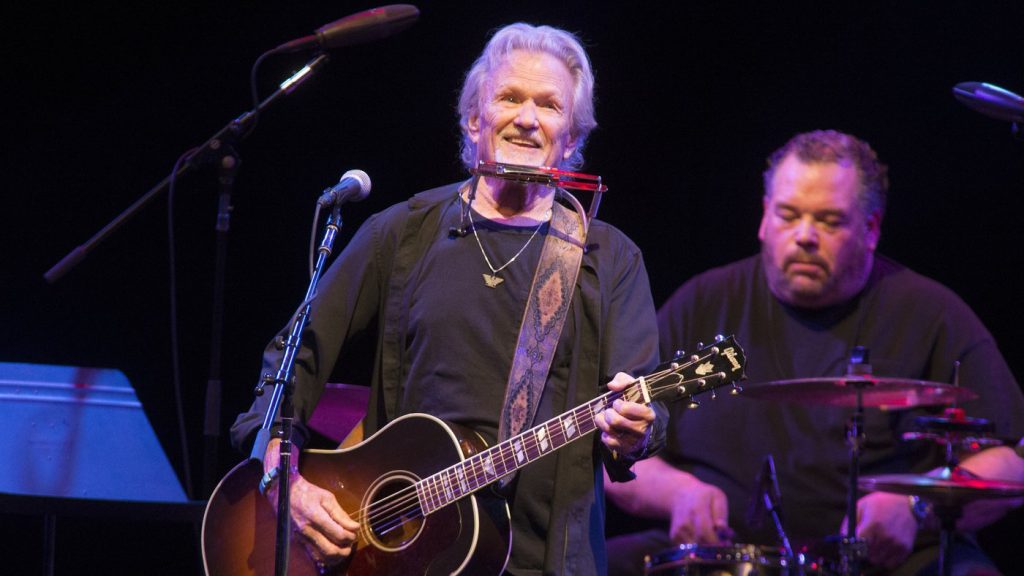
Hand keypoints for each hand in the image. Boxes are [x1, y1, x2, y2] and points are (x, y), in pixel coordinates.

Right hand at [264, 439, 359, 567]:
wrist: (286, 494)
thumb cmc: (309, 493)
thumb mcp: (327, 498)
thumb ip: (340, 514)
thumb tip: (354, 526)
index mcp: (316, 516)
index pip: (338, 534)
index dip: (350, 536)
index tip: (355, 531)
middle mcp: (307, 530)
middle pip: (330, 550)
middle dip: (345, 550)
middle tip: (351, 543)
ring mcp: (302, 538)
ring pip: (322, 556)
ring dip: (337, 556)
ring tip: (344, 548)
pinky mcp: (299, 542)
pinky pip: (314, 555)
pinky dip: (326, 557)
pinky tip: (333, 549)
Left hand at [597, 372, 656, 457]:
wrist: (638, 424)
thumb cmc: (633, 403)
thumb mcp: (630, 387)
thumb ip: (622, 380)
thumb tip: (612, 386)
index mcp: (648, 414)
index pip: (627, 409)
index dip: (618, 405)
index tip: (618, 403)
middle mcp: (643, 429)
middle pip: (615, 421)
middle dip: (608, 413)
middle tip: (610, 411)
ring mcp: (634, 441)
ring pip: (610, 431)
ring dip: (603, 422)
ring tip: (606, 418)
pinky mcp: (625, 449)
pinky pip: (608, 441)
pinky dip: (604, 434)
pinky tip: (609, 429)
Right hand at [667, 474, 732, 545]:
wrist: (679, 495)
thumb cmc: (703, 496)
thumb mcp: (717, 496)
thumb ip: (721, 513)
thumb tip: (721, 528)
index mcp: (697, 509)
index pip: (705, 531)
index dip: (716, 542)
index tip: (726, 544)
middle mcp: (684, 521)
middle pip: (701, 543)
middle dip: (714, 548)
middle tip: (723, 542)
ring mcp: (678, 530)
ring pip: (696, 550)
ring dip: (706, 549)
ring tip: (712, 537)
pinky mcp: (674, 537)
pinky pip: (689, 550)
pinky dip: (698, 548)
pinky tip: (701, 538)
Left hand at [841, 491, 915, 569]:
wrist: (908, 503)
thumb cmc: (881, 503)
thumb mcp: (861, 506)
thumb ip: (850, 522)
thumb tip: (843, 538)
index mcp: (873, 524)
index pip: (858, 546)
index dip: (853, 546)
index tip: (853, 543)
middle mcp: (886, 536)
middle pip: (867, 555)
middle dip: (863, 551)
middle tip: (865, 542)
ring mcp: (897, 544)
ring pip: (878, 560)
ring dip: (874, 555)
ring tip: (875, 543)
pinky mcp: (906, 549)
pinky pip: (890, 563)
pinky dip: (885, 559)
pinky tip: (885, 547)